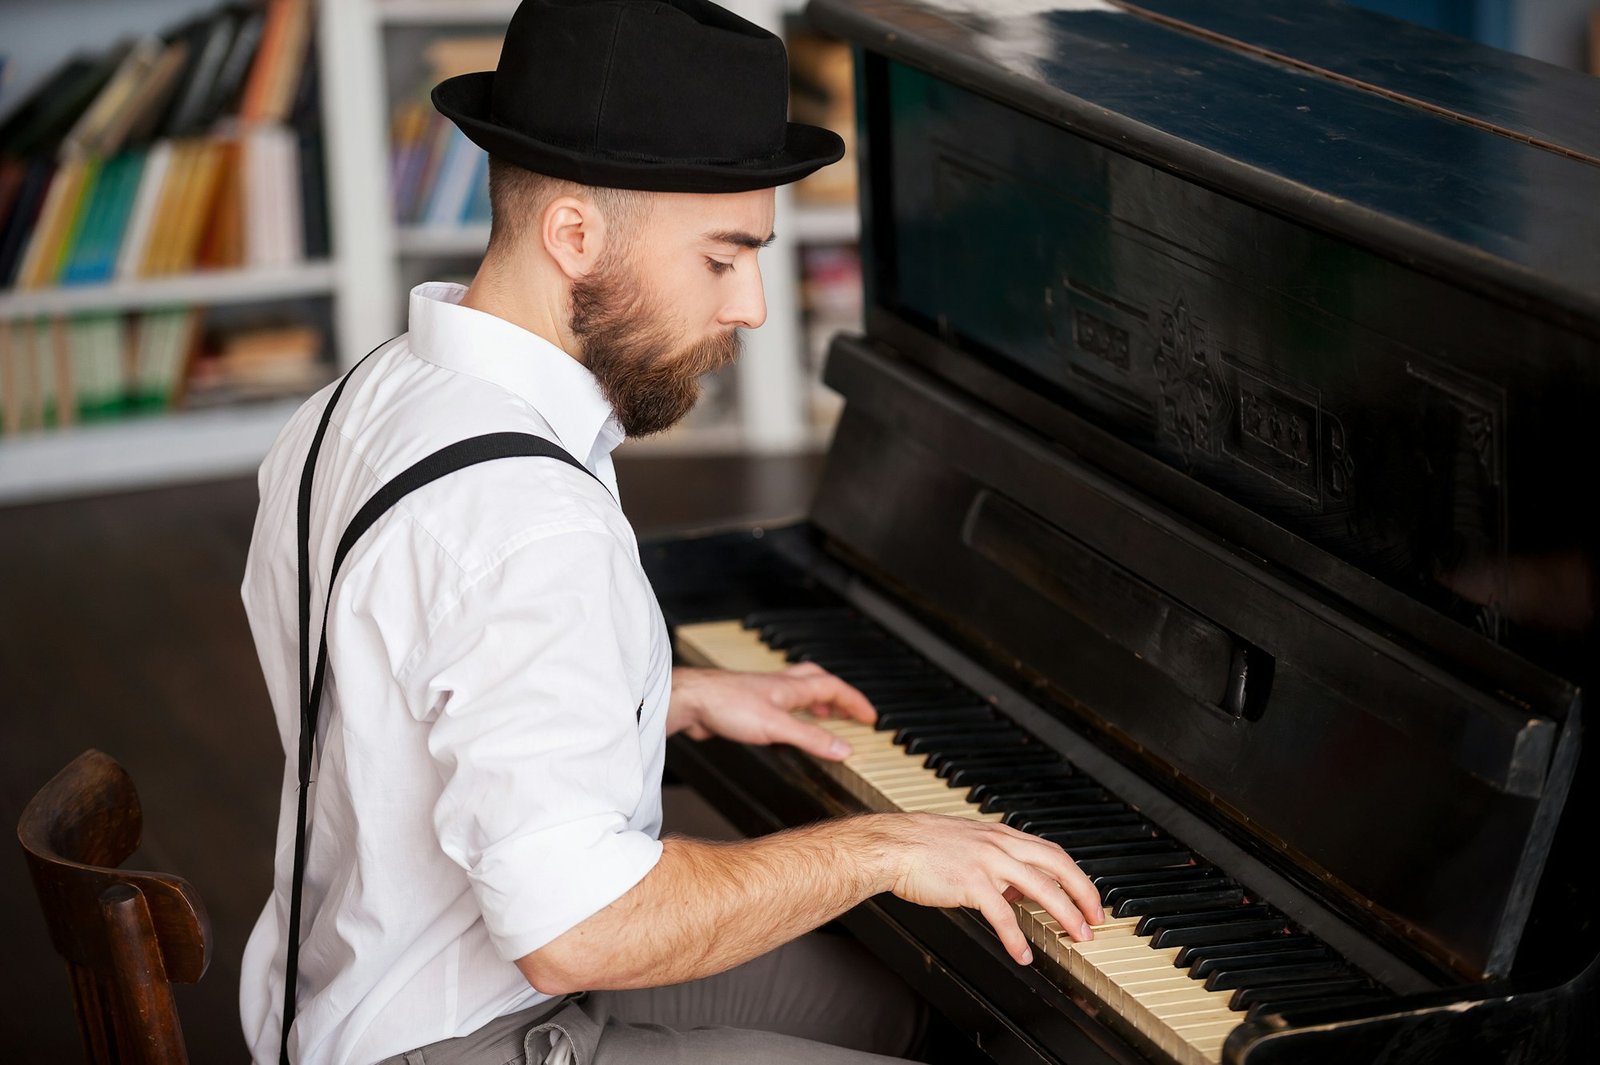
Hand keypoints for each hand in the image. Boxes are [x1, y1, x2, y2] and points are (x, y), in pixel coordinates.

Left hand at [668, 663, 875, 759]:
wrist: (690, 702)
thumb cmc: (726, 704)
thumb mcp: (776, 726)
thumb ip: (811, 738)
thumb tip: (844, 749)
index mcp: (791, 687)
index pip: (834, 688)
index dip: (855, 701)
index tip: (870, 716)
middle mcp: (779, 687)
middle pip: (818, 682)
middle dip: (838, 695)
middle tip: (851, 711)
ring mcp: (762, 694)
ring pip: (798, 692)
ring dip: (816, 702)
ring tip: (826, 716)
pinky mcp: (746, 707)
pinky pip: (778, 706)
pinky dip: (792, 714)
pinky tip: (786, 727)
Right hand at [875, 812, 1105, 963]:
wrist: (892, 845)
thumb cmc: (921, 845)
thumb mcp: (967, 844)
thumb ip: (994, 861)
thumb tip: (1014, 888)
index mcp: (1000, 835)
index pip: (1052, 853)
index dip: (1077, 876)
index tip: (1088, 898)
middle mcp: (1000, 844)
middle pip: (1058, 867)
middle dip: (1084, 895)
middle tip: (1095, 921)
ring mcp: (987, 862)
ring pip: (1041, 889)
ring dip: (1065, 915)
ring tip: (1076, 938)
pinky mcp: (971, 883)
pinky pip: (1003, 915)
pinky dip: (1016, 937)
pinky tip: (1023, 954)